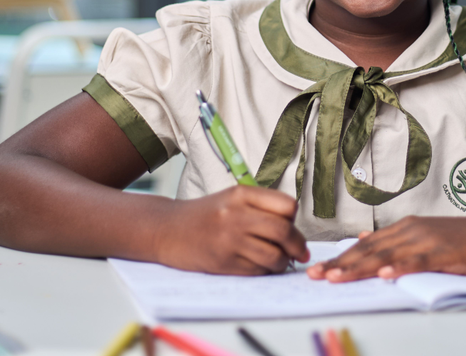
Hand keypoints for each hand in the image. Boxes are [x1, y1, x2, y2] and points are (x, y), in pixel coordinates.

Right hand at [151, 185, 308, 275]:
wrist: (166, 229)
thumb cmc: (204, 215)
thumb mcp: (232, 199)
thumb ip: (261, 208)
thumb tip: (294, 230)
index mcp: (242, 194)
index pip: (287, 206)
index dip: (294, 220)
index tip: (292, 228)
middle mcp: (236, 215)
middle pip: (284, 231)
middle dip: (297, 245)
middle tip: (299, 253)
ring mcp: (229, 239)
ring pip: (274, 255)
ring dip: (283, 262)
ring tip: (278, 261)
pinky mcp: (223, 262)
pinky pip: (257, 271)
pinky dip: (265, 271)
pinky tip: (260, 266)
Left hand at [305, 215, 465, 281]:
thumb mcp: (429, 238)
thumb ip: (397, 240)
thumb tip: (365, 238)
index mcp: (407, 229)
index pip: (366, 245)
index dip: (340, 258)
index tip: (317, 270)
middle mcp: (413, 231)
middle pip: (369, 250)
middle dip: (340, 264)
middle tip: (314, 276)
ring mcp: (430, 240)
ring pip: (387, 255)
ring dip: (359, 267)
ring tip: (335, 277)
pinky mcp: (447, 252)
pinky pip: (419, 261)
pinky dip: (400, 267)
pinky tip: (384, 274)